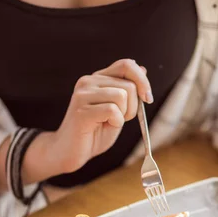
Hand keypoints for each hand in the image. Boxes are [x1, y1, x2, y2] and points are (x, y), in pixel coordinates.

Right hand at [48, 59, 152, 173]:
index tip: (147, 98)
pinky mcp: (82, 110)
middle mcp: (88, 81)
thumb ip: (127, 91)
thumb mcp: (117, 109)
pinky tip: (102, 126)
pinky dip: (115, 122)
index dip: (142, 80)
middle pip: (129, 85)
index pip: (126, 65)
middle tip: (118, 119)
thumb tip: (142, 69)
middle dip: (133, 107)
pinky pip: (112, 110)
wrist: (70, 152)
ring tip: (108, 122)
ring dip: (123, 115)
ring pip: (122, 96)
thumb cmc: (94, 133)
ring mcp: (83, 94)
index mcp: (97, 79)